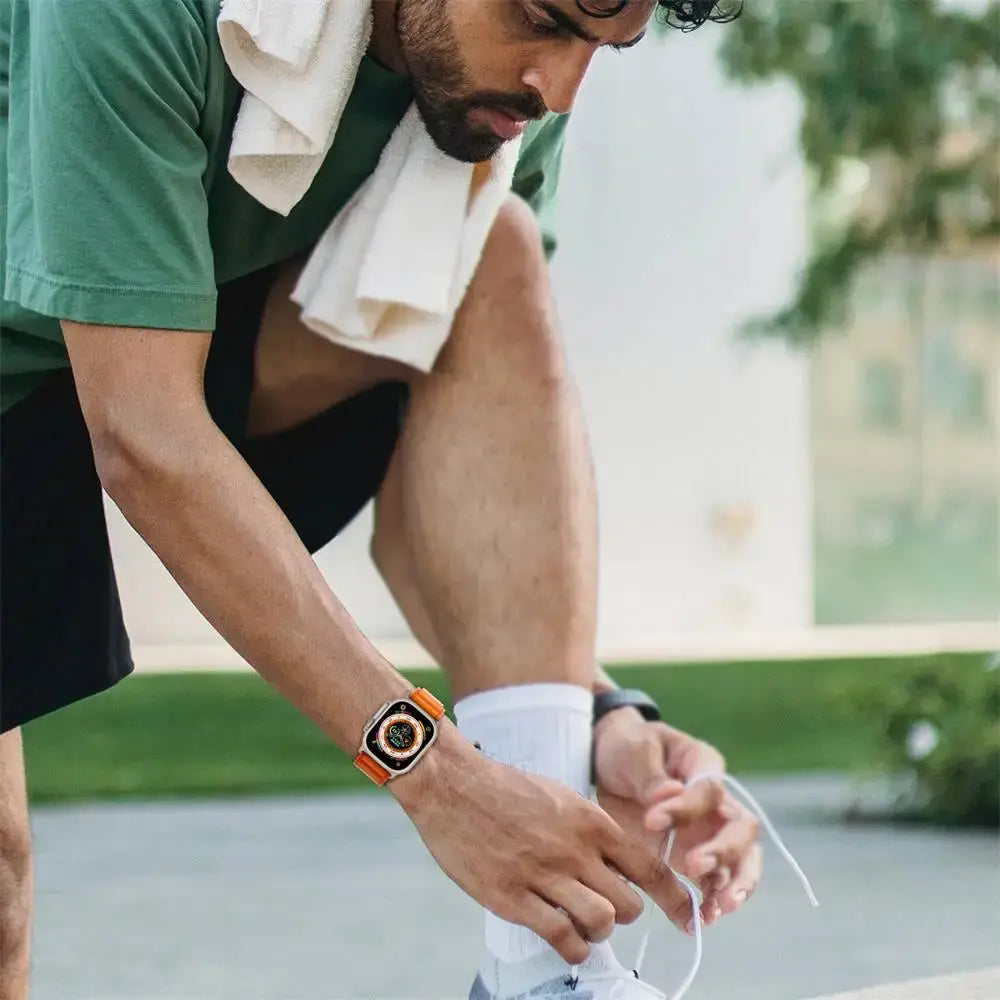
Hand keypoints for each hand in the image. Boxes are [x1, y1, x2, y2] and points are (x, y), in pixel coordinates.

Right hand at [393, 724, 693, 963]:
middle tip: (603, 908)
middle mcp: (573, 848)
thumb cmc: (505, 789)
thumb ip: (590, 831)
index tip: (690, 917)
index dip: (675, 898)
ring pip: (599, 923)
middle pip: (628, 905)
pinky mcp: (511, 896)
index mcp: (589, 820)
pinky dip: (572, 946)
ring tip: (580, 921)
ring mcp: (542, 874)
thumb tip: (616, 866)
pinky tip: (565, 938)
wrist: (453, 784)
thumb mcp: (560, 796)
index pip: (648, 867)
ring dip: (597, 931)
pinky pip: (560, 936)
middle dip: (623, 914)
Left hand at [593, 708, 761, 925]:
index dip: (686, 809)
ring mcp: (709, 832)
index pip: (709, 791)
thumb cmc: (628, 747)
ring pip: (740, 861)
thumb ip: (651, 775)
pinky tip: (701, 919)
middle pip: (741, 830)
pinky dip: (711, 901)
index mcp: (704, 765)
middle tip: (694, 867)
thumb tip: (668, 795)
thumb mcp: (634, 751)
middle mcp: (717, 803)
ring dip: (732, 885)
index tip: (651, 821)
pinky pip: (714, 882)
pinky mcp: (695, 856)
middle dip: (724, 852)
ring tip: (716, 909)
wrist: (610, 761)